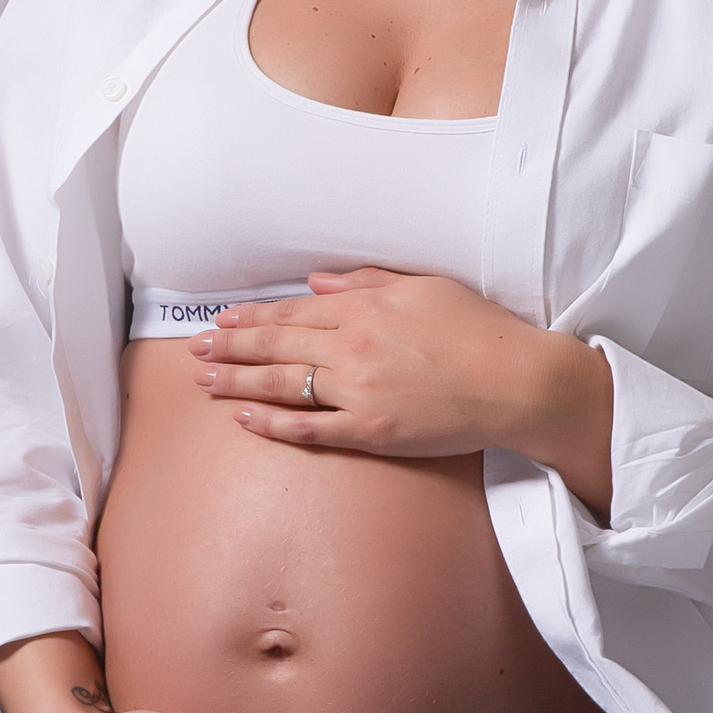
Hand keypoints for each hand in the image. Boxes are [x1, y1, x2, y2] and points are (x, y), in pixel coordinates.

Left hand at [193, 269, 614, 516]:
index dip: (254, 316)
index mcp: (366, 308)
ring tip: (203, 381)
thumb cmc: (479, 331)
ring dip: (237, 381)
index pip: (295, 310)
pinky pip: (310, 428)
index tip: (223, 319)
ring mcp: (359, 391)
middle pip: (278, 344)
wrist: (516, 381)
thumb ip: (367, 282)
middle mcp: (354, 346)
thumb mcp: (425, 287)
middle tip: (195, 349)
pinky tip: (244, 417)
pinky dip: (273, 423)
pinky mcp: (371, 431)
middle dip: (231, 346)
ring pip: (283, 384)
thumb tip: (318, 280)